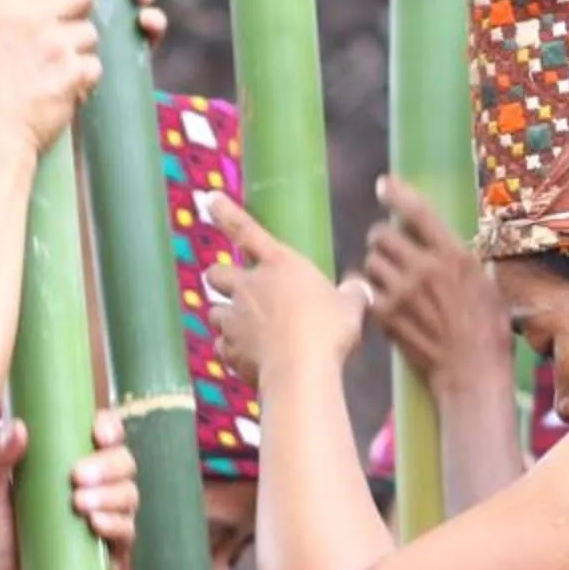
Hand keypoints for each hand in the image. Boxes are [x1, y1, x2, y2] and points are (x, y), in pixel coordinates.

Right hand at [0, 0, 103, 153]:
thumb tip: (1, 1)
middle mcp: (28, 16)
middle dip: (79, 9)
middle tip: (62, 31)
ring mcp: (54, 44)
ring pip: (91, 32)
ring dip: (79, 50)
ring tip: (51, 72)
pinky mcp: (73, 73)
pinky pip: (94, 66)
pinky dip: (83, 79)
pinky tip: (59, 91)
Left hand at [72, 403, 138, 556]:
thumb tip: (20, 428)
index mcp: (69, 466)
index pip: (103, 436)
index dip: (110, 428)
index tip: (98, 434)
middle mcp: (94, 489)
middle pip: (124, 462)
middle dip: (107, 465)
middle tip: (77, 477)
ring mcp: (104, 520)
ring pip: (129, 496)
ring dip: (111, 495)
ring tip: (80, 504)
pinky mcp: (109, 553)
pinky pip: (127, 533)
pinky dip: (116, 524)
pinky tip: (95, 524)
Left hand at [202, 193, 371, 386]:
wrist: (302, 371)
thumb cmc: (329, 331)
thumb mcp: (351, 308)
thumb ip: (352, 295)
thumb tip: (360, 289)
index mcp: (279, 265)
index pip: (246, 230)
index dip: (226, 213)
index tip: (209, 198)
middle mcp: (250, 287)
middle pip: (215, 273)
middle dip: (220, 278)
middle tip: (235, 289)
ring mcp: (236, 320)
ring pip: (214, 313)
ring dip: (226, 318)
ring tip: (244, 329)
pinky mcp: (232, 351)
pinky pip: (223, 348)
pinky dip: (232, 352)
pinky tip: (248, 359)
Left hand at [364, 175, 511, 411]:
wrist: (471, 372)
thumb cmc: (488, 329)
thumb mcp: (486, 282)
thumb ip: (459, 258)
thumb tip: (442, 239)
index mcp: (454, 255)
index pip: (418, 211)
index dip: (397, 193)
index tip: (384, 186)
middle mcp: (425, 268)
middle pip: (383, 234)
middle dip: (383, 238)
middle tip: (390, 248)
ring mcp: (402, 292)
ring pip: (370, 261)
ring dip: (376, 265)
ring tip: (390, 278)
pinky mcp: (387, 315)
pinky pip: (364, 289)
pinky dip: (369, 290)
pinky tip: (381, 297)